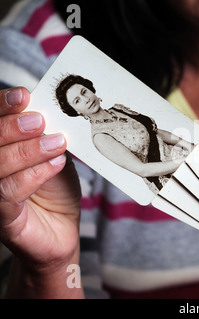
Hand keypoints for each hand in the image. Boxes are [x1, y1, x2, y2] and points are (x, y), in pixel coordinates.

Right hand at [0, 88, 81, 296]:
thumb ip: (50, 136)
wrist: (61, 230)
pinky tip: (56, 164)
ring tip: (56, 143)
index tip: (24, 95)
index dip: (1, 106)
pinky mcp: (2, 217)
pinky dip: (33, 175)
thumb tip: (56, 111)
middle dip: (11, 127)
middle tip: (40, 120)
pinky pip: (8, 192)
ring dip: (27, 151)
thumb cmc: (55, 189)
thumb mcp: (56, 155)